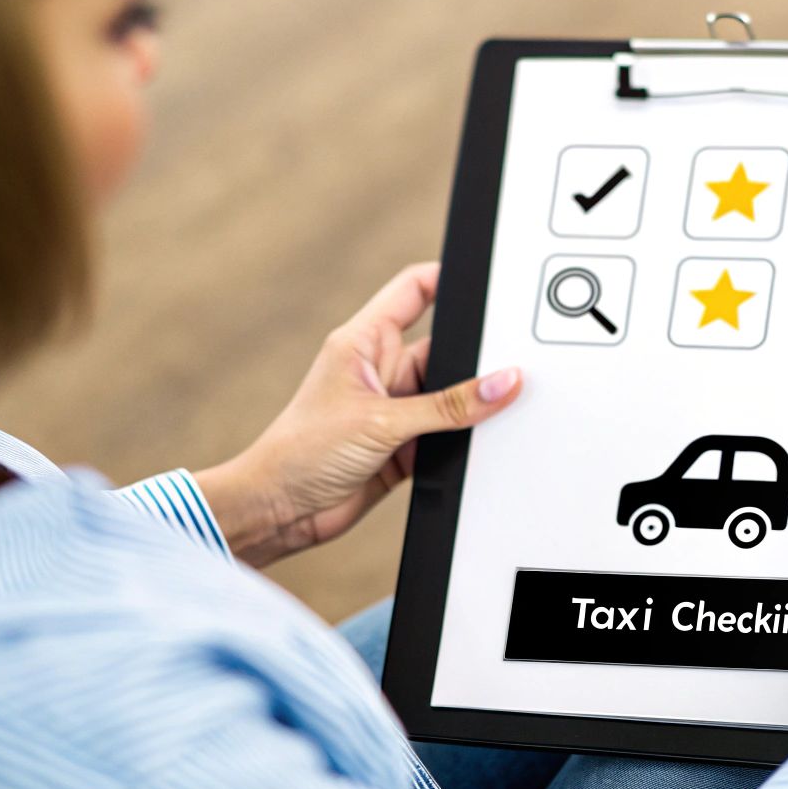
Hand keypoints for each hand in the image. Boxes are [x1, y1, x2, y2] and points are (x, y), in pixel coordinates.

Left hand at [196, 263, 520, 567]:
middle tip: (506, 365)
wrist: (281, 510)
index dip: (450, 278)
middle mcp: (382, 369)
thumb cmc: (300, 451)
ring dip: (469, 405)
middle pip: (445, 347)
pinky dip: (463, 437)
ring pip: (451, 394)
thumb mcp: (381, 422)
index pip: (416, 289)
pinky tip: (474, 442)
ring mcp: (395, 407)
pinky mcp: (405, 442)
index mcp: (365, 340)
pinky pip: (449, 432)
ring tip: (489, 411)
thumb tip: (500, 384)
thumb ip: (448, 406)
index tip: (490, 284)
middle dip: (474, 357)